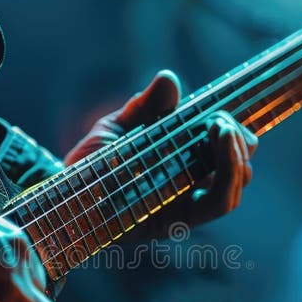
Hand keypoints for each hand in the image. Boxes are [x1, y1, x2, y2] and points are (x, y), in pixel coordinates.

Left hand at [65, 71, 257, 237]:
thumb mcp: (116, 129)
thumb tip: (169, 80)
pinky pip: (217, 204)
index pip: (228, 149)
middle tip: (220, 122)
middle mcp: (189, 187)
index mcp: (181, 163)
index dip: (238, 132)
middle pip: (240, 166)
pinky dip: (227, 175)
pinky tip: (219, 146)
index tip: (223, 112)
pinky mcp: (177, 222)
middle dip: (241, 140)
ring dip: (237, 154)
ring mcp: (185, 206)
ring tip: (220, 128)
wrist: (60, 200)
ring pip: (237, 184)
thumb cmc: (87, 167)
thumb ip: (144, 108)